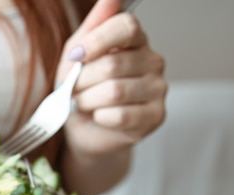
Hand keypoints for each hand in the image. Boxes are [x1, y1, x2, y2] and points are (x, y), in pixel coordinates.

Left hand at [58, 0, 166, 156]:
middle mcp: (153, 61)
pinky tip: (99, 116)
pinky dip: (100, 117)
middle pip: (113, 64)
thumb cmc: (82, 89)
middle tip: (74, 90)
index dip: (97, 41)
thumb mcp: (78, 54)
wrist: (85, 130)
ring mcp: (158, 89)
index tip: (75, 56)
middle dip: (82, 81)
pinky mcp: (156, 117)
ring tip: (84, 103)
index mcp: (135, 41)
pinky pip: (120, 115)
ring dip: (88, 101)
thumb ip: (93, 25)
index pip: (126, 27)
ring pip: (115, 91)